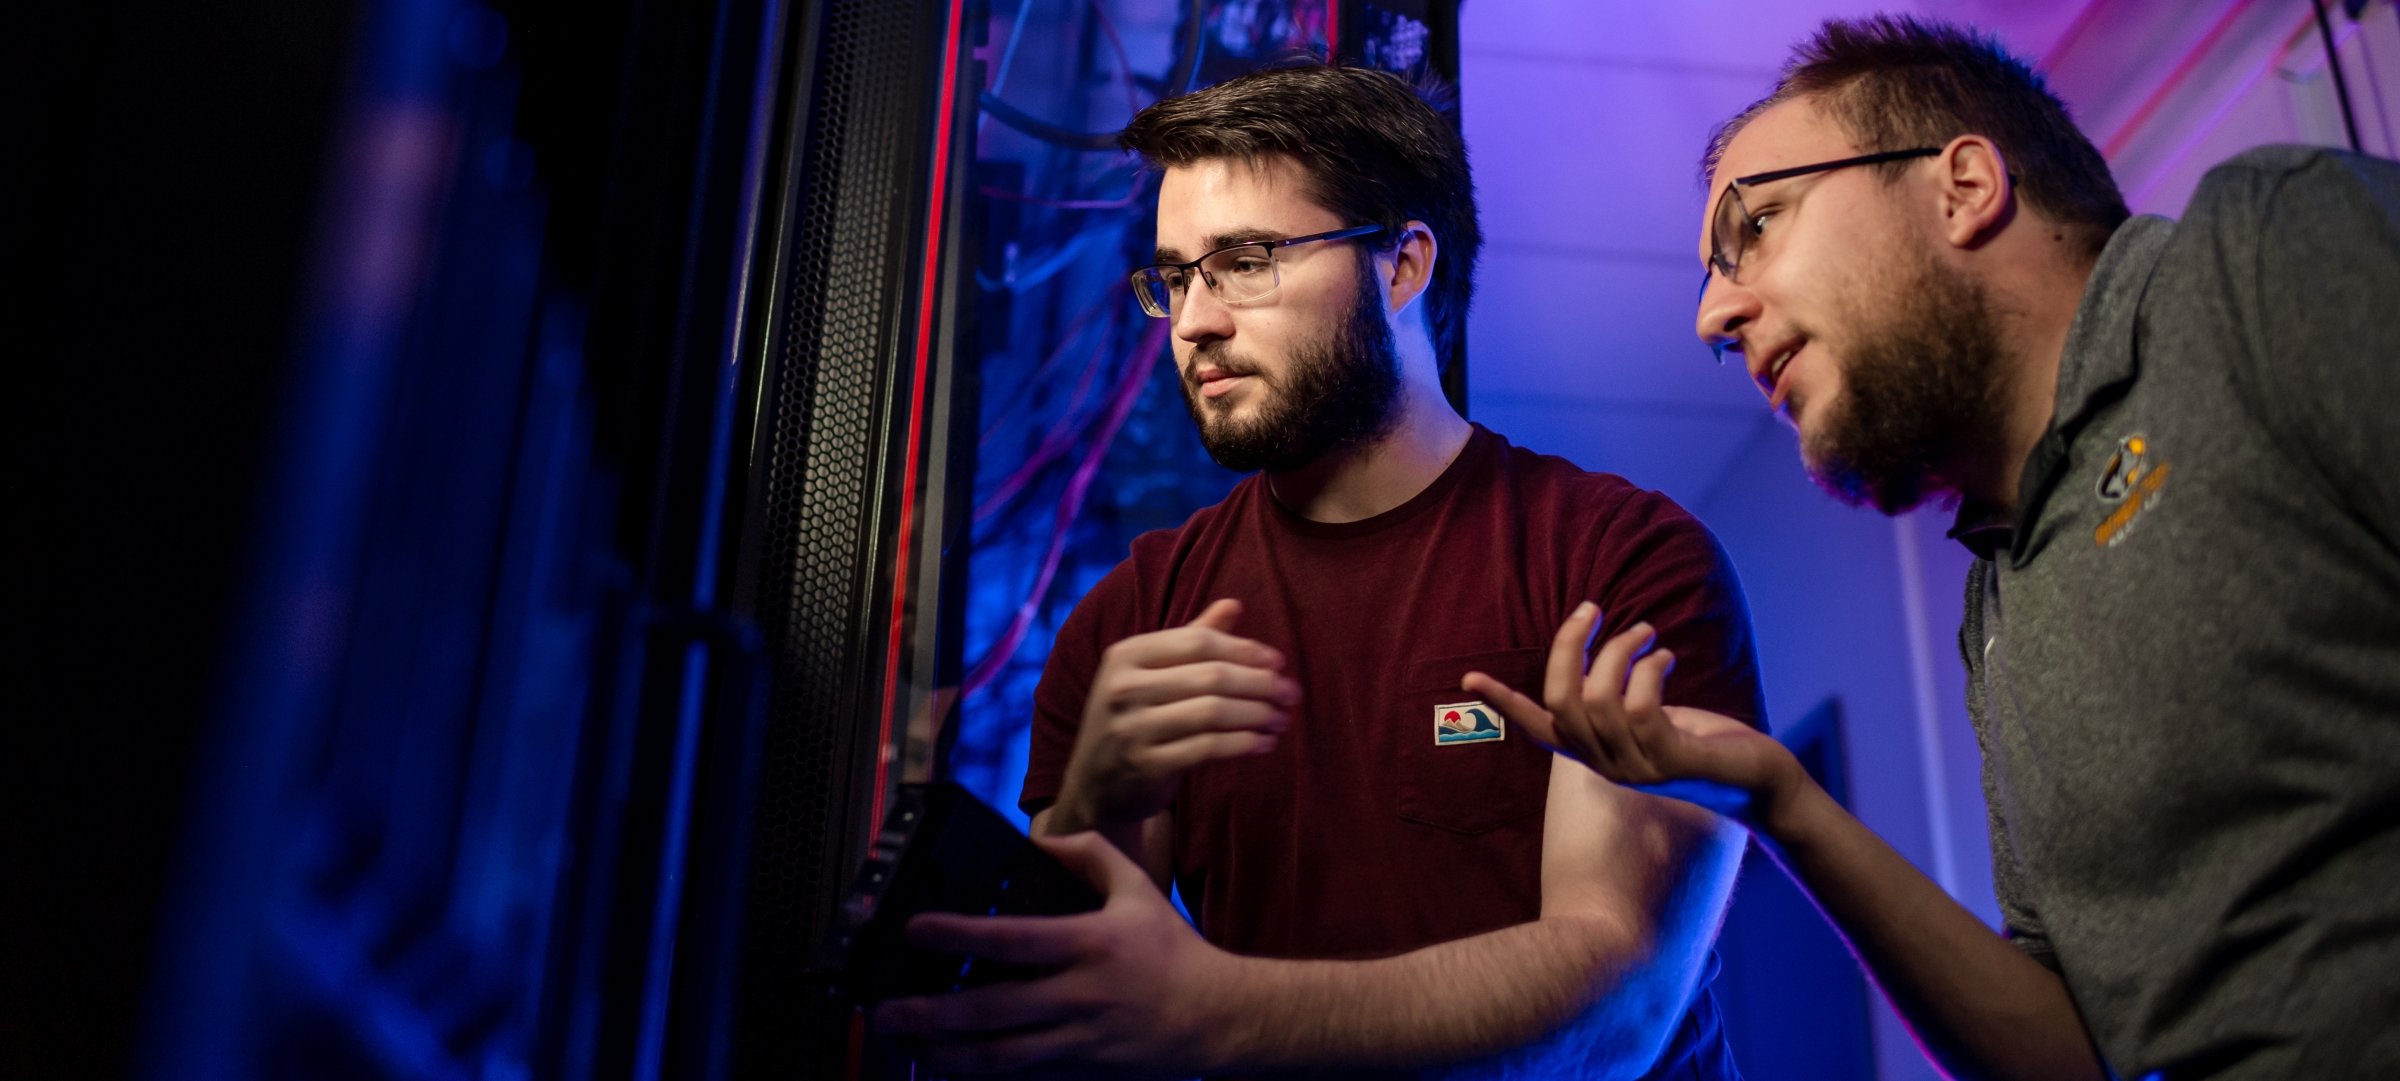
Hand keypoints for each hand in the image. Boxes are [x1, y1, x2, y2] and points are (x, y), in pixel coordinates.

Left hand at [871, 832, 1238, 1078]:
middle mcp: (1080, 996)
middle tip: (884, 1009)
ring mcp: (1077, 1040)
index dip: (959, 936)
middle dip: (930, 1013)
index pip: (1012, 940)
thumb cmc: (1172, 952)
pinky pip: (1018, 1077)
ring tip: (903, 1039)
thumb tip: (1040, 841)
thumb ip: (1089, 855)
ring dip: (942, 1051)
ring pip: (997, 1056)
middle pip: (991, 1011)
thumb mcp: (1138, 889)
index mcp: (1090, 944)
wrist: (1216, 1018)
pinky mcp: (1079, 1071)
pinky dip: (976, 1073)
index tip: (917, 929)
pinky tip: (944, 1062)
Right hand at [1053, 599, 1295, 833]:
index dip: (1245, 650)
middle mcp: (1124, 687)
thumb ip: (1191, 639)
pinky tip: (1264, 743)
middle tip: (1291, 694)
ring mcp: (1132, 729)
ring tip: (1282, 719)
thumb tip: (1234, 604)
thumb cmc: (1135, 717)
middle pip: (1211, 677)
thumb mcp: (1151, 673)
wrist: (1096, 784)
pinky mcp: (1146, 766)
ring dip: (1258, 715)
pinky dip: (1244, 744)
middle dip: (1261, 684)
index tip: (1278, 662)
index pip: (1199, 642)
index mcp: (1127, 654)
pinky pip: (1208, 748)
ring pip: (1213, 713)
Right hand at [1461, 602, 1801, 827]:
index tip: (1468, 677)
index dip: (1503, 702)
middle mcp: (1606, 764)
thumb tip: (1601, 650)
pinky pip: (1642, 707)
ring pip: (1600, 699)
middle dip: (1571, 645)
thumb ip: (1619, 695)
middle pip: (1562, 699)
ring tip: (1646, 631)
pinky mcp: (1671, 763)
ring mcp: (1636, 768)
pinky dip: (1650, 669)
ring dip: (1620, 650)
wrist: (1758, 782)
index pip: (1539, 727)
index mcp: (1594, 752)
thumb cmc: (1703, 741)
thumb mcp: (1651, 716)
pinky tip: (1666, 656)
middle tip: (1593, 609)